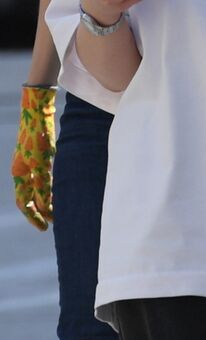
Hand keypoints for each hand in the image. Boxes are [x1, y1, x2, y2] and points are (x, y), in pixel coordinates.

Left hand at [11, 85, 56, 230]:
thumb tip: (48, 180)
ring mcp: (29, 164)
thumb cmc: (37, 130)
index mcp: (18, 170)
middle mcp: (20, 170)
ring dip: (43, 209)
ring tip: (52, 220)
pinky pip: (42, 181)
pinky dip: (47, 194)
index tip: (42, 223)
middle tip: (44, 228)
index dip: (30, 213)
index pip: (22, 199)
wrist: (35, 110)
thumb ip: (40, 167)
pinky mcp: (39, 157)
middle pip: (24, 201)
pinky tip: (53, 203)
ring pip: (34, 193)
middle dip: (34, 217)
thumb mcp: (38, 152)